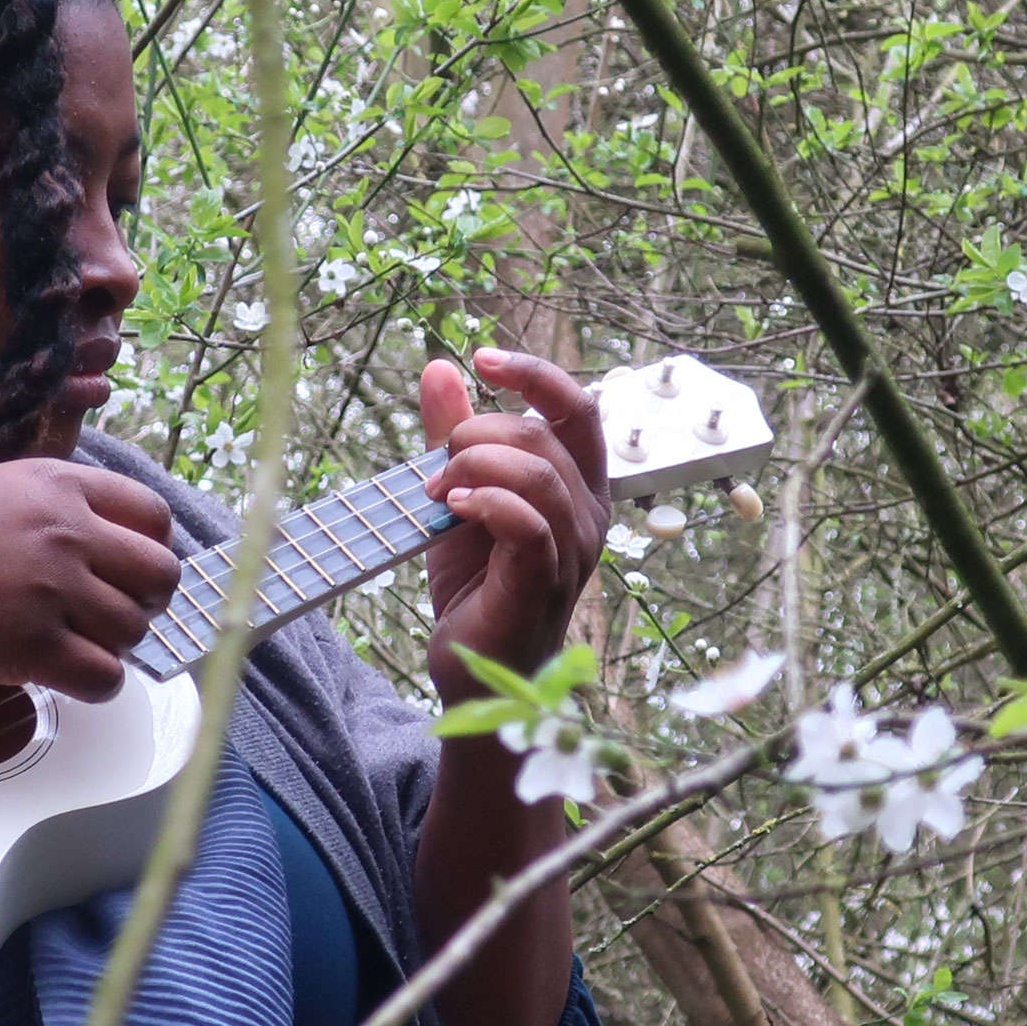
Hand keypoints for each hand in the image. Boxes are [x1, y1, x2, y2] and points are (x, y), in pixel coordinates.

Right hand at [0, 457, 180, 699]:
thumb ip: (52, 508)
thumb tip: (100, 540)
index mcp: (59, 486)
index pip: (153, 514)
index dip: (150, 548)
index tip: (131, 570)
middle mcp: (68, 533)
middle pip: (160, 574)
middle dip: (145, 600)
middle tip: (112, 615)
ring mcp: (56, 591)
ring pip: (134, 630)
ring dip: (112, 644)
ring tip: (73, 643)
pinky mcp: (38, 646)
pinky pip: (107, 677)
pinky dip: (96, 685)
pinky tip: (67, 677)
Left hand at [421, 348, 610, 702]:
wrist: (472, 667)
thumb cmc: (475, 585)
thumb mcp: (458, 497)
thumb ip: (455, 436)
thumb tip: (440, 367)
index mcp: (578, 487)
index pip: (579, 407)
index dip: (535, 373)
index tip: (482, 359)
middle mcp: (588, 515)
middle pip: (547, 434)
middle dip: (479, 432)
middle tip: (438, 465)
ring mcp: (572, 552)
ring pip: (537, 473)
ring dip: (474, 467)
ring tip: (438, 491)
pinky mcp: (545, 582)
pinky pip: (527, 522)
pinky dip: (484, 503)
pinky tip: (452, 510)